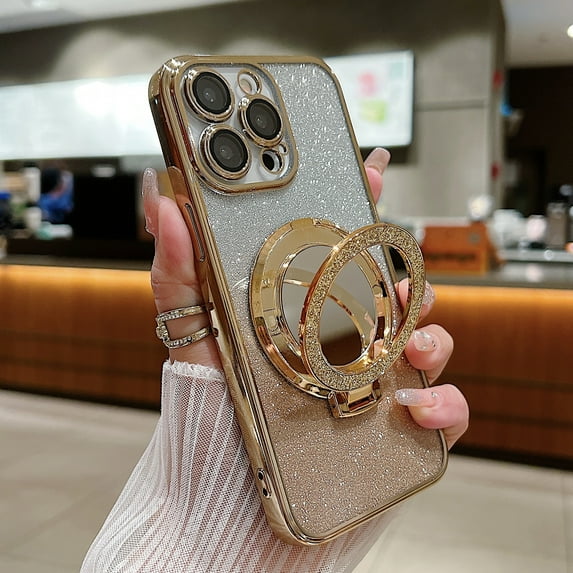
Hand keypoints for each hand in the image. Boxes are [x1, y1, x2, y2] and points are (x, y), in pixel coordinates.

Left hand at [143, 148, 468, 447]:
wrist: (225, 509)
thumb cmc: (210, 421)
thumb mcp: (191, 341)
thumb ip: (177, 276)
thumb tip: (165, 206)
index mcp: (303, 318)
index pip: (340, 254)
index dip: (358, 210)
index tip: (369, 170)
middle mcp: (342, 347)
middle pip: (395, 294)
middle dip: (408, 277)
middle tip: (401, 276)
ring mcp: (372, 389)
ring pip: (428, 345)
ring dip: (430, 338)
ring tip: (406, 347)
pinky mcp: (394, 434)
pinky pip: (443, 413)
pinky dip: (443, 405)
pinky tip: (414, 407)